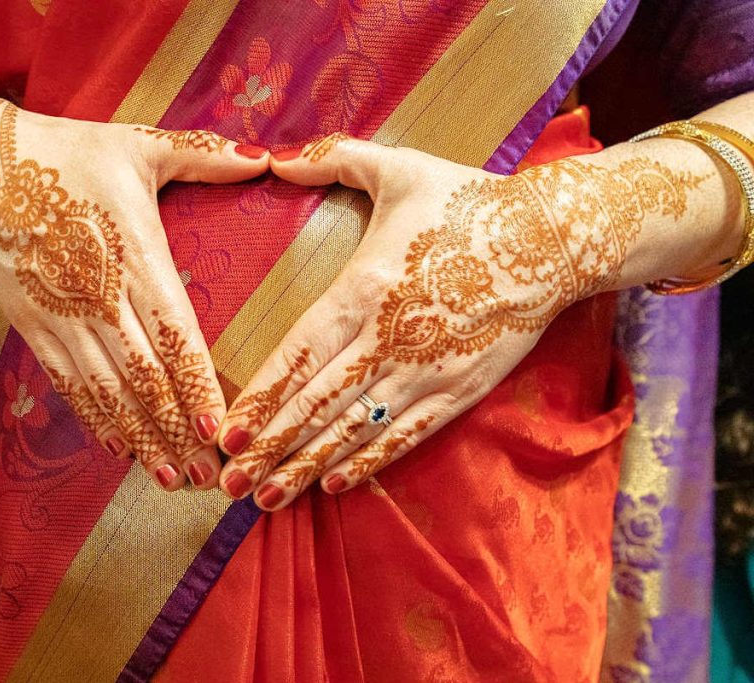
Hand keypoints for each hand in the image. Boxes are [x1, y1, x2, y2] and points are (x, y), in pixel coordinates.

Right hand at [0, 97, 269, 490]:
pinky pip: (68, 384)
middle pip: (145, 378)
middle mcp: (98, 296)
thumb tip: (264, 159)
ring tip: (171, 480)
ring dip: (141, 440)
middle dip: (177, 432)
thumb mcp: (137, 145)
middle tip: (209, 476)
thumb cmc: (67, 152)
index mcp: (133, 255)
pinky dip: (95, 419)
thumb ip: (203, 155)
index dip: (195, 385)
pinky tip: (119, 449)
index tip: (218, 428)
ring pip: (107, 392)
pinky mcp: (32, 326)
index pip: (173, 334)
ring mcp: (61, 317)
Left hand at [216, 134, 701, 508]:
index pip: (298, 355)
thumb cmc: (470, 201)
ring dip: (309, 467)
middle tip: (230, 483)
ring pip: (356, 430)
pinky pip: (406, 435)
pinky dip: (369, 462)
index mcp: (364, 289)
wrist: (553, 239)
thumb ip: (333, 160)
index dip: (260, 400)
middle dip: (270, 448)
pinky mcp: (460, 389)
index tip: (226, 434)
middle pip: (317, 406)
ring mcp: (426, 371)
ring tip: (269, 498)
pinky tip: (335, 485)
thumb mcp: (400, 168)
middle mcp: (389, 339)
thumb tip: (275, 157)